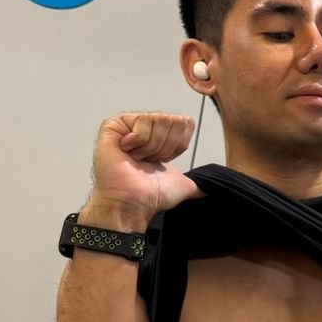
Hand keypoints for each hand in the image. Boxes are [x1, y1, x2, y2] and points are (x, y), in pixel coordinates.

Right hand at [89, 112, 205, 220]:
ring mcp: (128, 125)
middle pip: (172, 119)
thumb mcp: (182, 184)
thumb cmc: (149, 195)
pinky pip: (142, 121)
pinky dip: (139, 141)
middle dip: (165, 146)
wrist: (133, 202)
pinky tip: (127, 152)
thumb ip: (197, 184)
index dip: (178, 145)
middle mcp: (144, 128)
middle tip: (148, 160)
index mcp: (159, 137)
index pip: (185, 122)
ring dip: (151, 146)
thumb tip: (207, 190)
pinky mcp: (113, 124)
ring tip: (137, 158)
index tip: (162, 161)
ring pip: (159, 119)